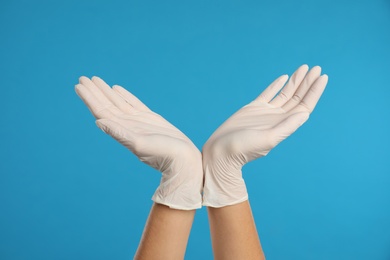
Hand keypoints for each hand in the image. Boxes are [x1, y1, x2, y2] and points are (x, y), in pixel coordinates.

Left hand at [75, 76, 202, 209]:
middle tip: (82, 78)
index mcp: (122, 130)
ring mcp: (138, 121)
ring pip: (118, 102)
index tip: (79, 85)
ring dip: (106, 91)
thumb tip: (99, 122)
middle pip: (106, 105)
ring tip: (96, 80)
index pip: (101, 111)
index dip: (89, 98)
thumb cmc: (163, 154)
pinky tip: (116, 89)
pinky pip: (133, 103)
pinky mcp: (150, 119)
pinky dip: (124, 95)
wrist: (182, 160)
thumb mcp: (140, 144)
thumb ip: (120, 133)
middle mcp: (127, 125)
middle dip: (94, 91)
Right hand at [202, 65, 327, 206]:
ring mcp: (266, 112)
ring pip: (285, 93)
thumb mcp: (267, 139)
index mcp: (284, 125)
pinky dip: (276, 85)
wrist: (222, 151)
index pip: (305, 106)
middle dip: (307, 83)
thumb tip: (305, 114)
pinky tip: (284, 77)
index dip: (314, 92)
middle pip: (298, 97)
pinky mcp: (253, 108)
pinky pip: (269, 94)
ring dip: (295, 81)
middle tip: (317, 68)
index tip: (322, 77)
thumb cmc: (243, 148)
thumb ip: (286, 127)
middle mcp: (278, 117)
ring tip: (305, 68)